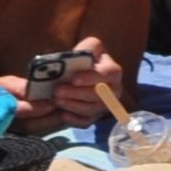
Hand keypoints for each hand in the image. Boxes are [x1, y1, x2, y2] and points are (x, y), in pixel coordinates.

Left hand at [0, 40, 124, 131]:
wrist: (77, 77)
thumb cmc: (82, 62)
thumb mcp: (88, 48)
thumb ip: (87, 48)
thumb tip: (81, 54)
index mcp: (113, 72)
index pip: (110, 74)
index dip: (92, 77)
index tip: (74, 79)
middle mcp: (113, 90)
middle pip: (99, 95)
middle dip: (77, 93)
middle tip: (57, 91)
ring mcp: (104, 105)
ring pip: (92, 109)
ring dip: (72, 105)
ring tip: (56, 100)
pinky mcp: (94, 118)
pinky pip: (86, 122)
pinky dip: (73, 119)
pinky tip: (62, 114)